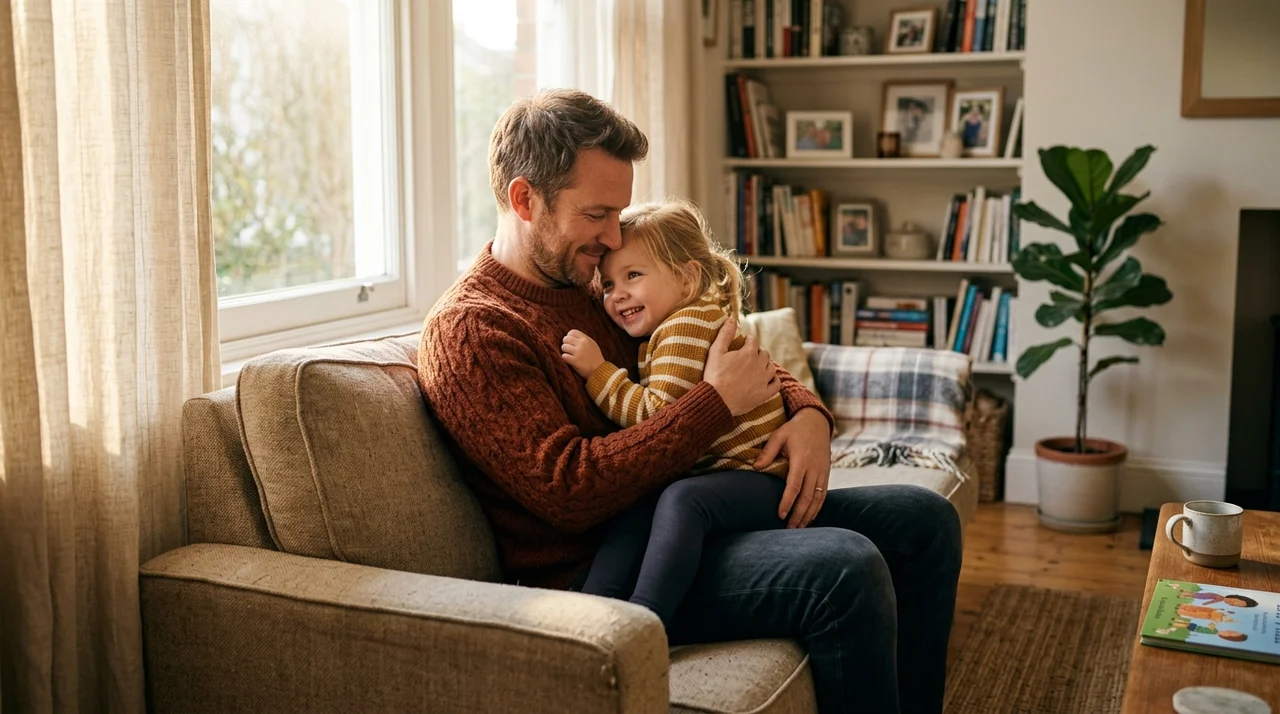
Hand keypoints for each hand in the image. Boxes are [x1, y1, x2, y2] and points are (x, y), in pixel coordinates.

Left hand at [561, 330, 603, 377]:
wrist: (599, 371)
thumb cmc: (595, 358)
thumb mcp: (592, 344)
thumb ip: (583, 339)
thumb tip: (571, 336)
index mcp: (586, 339)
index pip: (572, 332)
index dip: (569, 336)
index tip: (570, 342)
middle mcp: (582, 344)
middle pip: (566, 339)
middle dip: (566, 344)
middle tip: (569, 349)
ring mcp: (578, 352)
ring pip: (563, 347)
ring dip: (565, 351)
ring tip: (569, 355)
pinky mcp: (575, 361)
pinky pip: (564, 356)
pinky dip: (565, 358)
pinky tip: (569, 360)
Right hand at [703, 320, 778, 415]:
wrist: (716, 400)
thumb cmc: (714, 376)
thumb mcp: (716, 352)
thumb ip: (725, 334)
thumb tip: (731, 319)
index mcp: (748, 353)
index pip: (753, 340)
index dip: (749, 340)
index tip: (745, 342)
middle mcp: (759, 365)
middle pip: (764, 353)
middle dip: (758, 352)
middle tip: (750, 355)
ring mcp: (763, 380)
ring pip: (771, 367)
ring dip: (766, 364)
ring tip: (758, 366)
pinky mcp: (764, 394)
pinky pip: (776, 384)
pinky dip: (774, 380)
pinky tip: (769, 379)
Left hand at [755, 409, 831, 527]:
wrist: (817, 422)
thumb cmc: (794, 429)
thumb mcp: (779, 435)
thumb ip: (767, 451)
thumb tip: (755, 468)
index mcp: (801, 460)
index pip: (794, 486)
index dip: (787, 502)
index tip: (780, 515)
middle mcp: (814, 468)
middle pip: (807, 497)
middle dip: (798, 515)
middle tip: (789, 529)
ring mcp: (822, 472)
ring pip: (817, 498)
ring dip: (809, 515)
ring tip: (799, 528)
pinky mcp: (827, 473)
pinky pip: (824, 494)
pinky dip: (818, 507)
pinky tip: (811, 517)